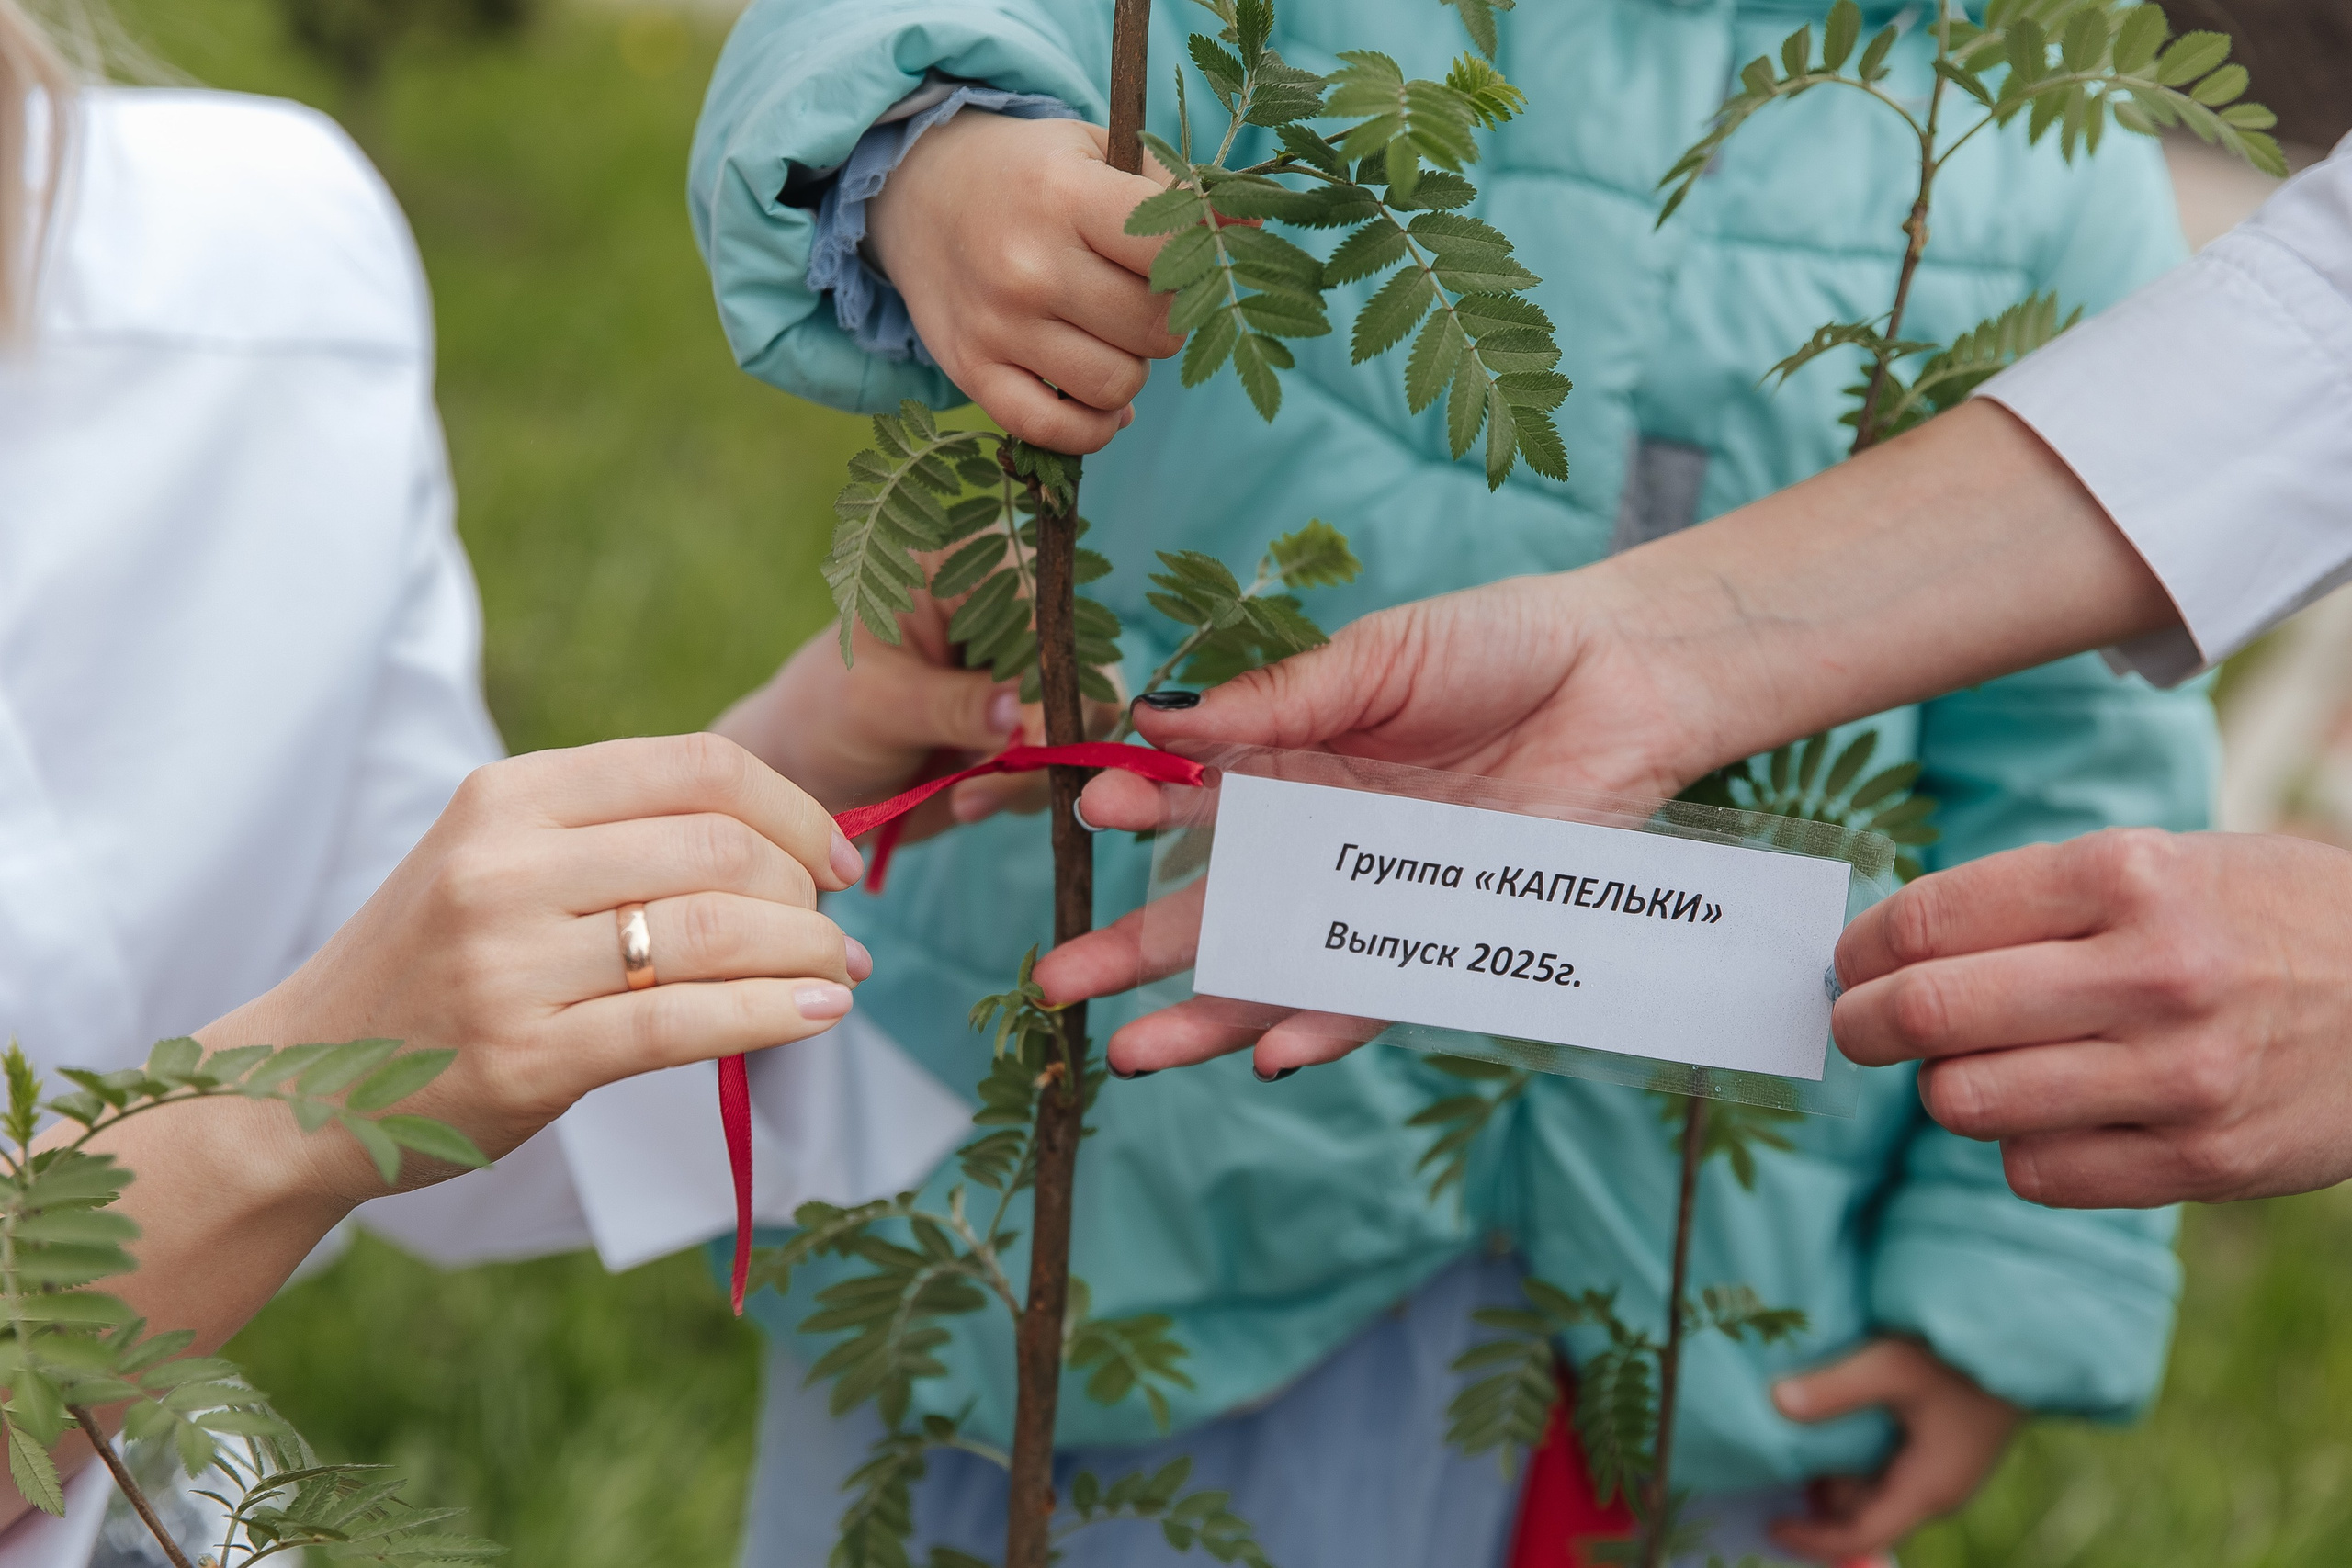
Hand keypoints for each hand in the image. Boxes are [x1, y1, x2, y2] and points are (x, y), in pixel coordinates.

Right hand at [200, 734, 869, 1203]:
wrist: (303, 1082)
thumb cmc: (436, 967)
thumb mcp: (501, 862)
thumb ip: (618, 838)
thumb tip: (791, 847)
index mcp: (509, 797)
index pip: (697, 766)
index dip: (793, 809)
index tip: (834, 859)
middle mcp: (505, 866)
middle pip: (721, 848)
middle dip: (805, 892)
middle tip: (831, 935)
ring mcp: (510, 963)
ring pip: (715, 933)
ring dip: (806, 956)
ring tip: (837, 978)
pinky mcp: (526, 1057)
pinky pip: (684, 1025)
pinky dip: (772, 1016)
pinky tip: (817, 1016)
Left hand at [714, 605, 1119, 846]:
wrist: (809, 779)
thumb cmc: (823, 715)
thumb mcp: (875, 703)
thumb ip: (950, 706)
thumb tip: (1021, 717)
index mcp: (965, 567)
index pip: (1037, 604)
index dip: (1046, 667)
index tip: (1028, 733)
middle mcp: (1008, 611)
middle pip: (1076, 660)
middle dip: (1048, 727)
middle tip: (996, 775)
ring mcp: (1025, 673)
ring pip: (1083, 716)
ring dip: (1038, 767)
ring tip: (967, 797)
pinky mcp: (1031, 729)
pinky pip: (1066, 758)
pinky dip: (1029, 788)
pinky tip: (969, 799)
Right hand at [866, 111, 1182, 452]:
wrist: (917, 191)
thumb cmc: (1030, 175)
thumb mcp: (1099, 152)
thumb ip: (1176, 192)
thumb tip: (1255, 235)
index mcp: (1065, 197)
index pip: (1173, 249)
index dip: (1205, 263)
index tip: (1198, 261)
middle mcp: (1028, 266)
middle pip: (1155, 328)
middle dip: (1169, 320)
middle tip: (1144, 298)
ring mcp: (997, 326)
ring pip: (1117, 385)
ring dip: (1133, 370)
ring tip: (1112, 337)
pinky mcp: (972, 373)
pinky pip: (1057, 433)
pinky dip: (1095, 427)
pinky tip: (1101, 400)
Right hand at [1033, 570, 1729, 1076]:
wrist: (1628, 678)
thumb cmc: (1501, 645)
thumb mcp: (1376, 657)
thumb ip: (1276, 701)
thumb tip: (1157, 716)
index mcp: (1292, 759)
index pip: (1191, 795)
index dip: (1139, 803)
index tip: (1091, 803)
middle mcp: (1324, 839)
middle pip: (1213, 906)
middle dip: (1134, 949)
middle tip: (1057, 982)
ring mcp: (1380, 896)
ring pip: (1278, 969)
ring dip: (1206, 1015)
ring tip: (1133, 1054)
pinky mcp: (1448, 937)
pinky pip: (1379, 995)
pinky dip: (1326, 1025)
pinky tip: (1271, 1055)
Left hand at [1768, 1338, 2020, 1562]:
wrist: (2022, 1343)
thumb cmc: (1961, 1357)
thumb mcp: (1893, 1365)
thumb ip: (1836, 1389)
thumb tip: (1777, 1403)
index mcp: (1926, 1488)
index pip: (1860, 1534)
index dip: (1812, 1539)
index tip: (1770, 1523)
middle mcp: (1934, 1490)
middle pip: (1861, 1513)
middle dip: (1816, 1498)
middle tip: (1768, 1463)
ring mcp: (1939, 1470)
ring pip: (1872, 1488)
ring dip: (1834, 1473)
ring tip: (1788, 1440)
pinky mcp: (1940, 1448)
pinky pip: (1886, 1467)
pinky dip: (1852, 1456)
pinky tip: (1827, 1420)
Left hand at [1832, 828, 2351, 1206]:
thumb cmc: (2261, 919)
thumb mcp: (2164, 863)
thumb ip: (2034, 899)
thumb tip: (1889, 946)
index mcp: (2128, 876)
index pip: (1930, 921)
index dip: (1862, 949)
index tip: (1850, 963)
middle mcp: (2152, 973)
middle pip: (1931, 1014)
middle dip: (1865, 1023)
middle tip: (1858, 1024)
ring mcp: (2180, 1075)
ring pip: (1968, 1104)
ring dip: (1946, 1089)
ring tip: (1968, 1068)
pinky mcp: (2204, 1161)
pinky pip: (2036, 1173)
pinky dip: (2018, 1149)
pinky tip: (2051, 1114)